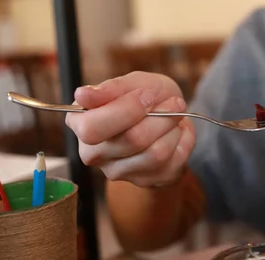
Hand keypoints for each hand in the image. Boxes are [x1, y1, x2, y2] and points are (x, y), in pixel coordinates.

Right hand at [65, 72, 195, 186]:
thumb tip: (82, 95)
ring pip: (155, 153)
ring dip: (173, 128)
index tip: (148, 95)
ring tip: (176, 115)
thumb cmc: (144, 95)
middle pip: (131, 140)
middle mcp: (92, 153)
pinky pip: (173, 162)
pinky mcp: (144, 181)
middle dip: (161, 116)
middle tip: (174, 102)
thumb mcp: (132, 83)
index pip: (93, 128)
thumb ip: (111, 89)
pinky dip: (183, 140)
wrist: (167, 115)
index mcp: (81, 124)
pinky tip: (178, 132)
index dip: (126, 110)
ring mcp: (117, 172)